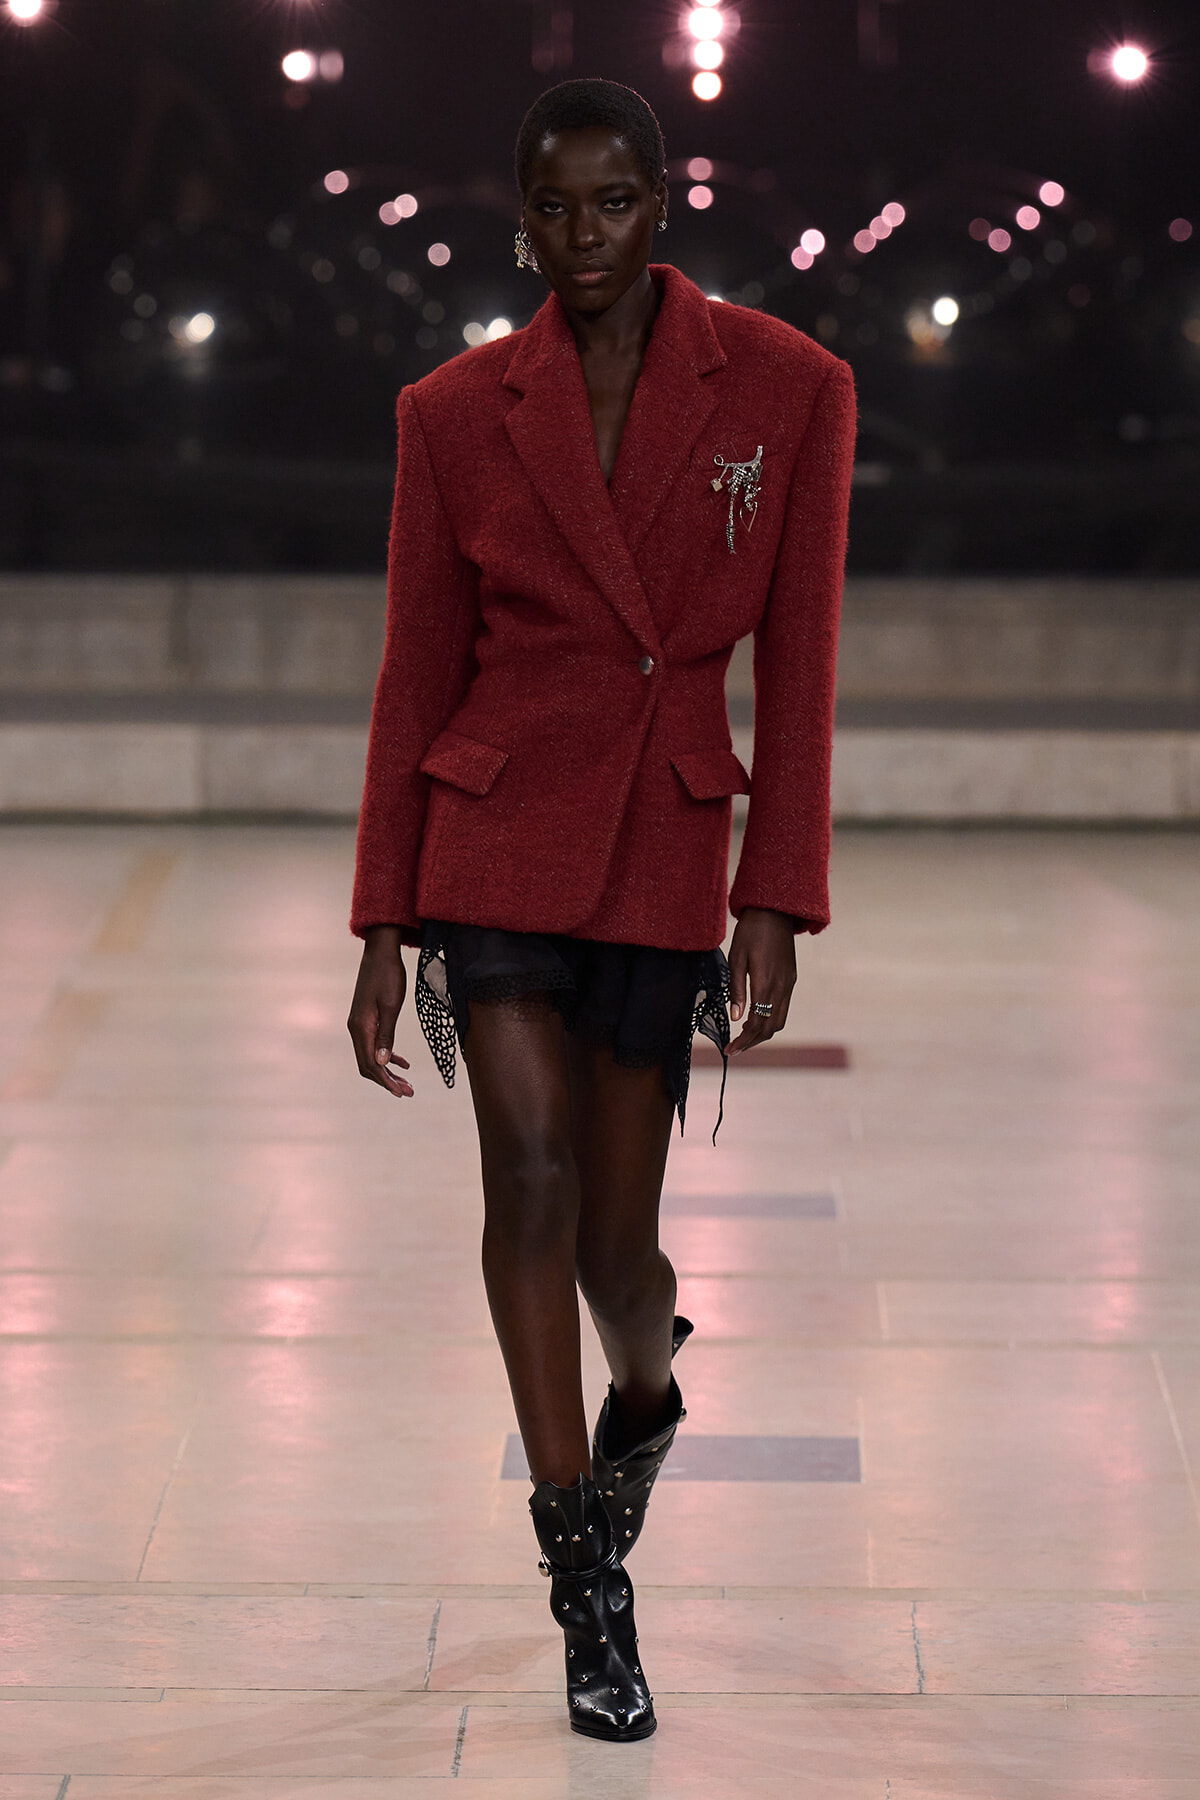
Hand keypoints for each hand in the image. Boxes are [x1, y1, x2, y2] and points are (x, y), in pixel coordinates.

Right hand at [347, 925, 413, 1096]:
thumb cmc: (389, 976)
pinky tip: (404, 1062)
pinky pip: (374, 1044)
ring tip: (407, 1083)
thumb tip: (381, 1063)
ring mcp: (360, 1024)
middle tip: (408, 1092)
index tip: (402, 1092)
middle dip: (387, 1081)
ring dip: (388, 1071)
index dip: (385, 1081)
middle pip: (367, 1065)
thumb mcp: (391, 1006)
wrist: (380, 952)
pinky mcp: (367, 1019)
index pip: (370, 1064)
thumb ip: (386, 1035)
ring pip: (371, 1056)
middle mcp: (356, 1028)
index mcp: (361, 1027)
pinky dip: (387, 1056)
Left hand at [727, 907, 795, 1054]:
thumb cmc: (750, 932)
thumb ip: (737, 989)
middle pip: (770, 1027)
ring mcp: (789, 983)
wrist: (775, 911)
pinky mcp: (791, 978)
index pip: (756, 1023)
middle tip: (734, 1049)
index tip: (729, 1049)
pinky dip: (770, 1019)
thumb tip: (736, 1017)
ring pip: (779, 1020)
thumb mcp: (736, 958)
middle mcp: (781, 987)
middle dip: (752, 1041)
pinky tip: (756, 1018)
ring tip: (744, 1037)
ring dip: (762, 1033)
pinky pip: (783, 1007)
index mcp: (765, 983)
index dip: (743, 1040)